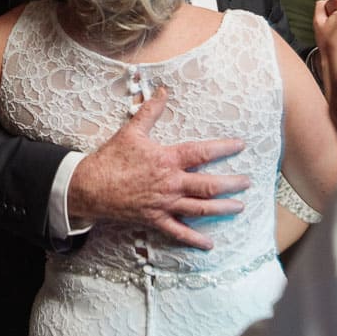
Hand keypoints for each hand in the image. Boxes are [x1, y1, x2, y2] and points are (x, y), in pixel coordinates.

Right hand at [69, 86, 249, 249]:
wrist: (89, 187)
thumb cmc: (110, 159)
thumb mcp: (131, 131)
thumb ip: (150, 111)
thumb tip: (163, 91)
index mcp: (167, 159)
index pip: (202, 152)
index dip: (223, 148)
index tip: (240, 146)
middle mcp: (171, 183)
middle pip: (208, 185)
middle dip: (231, 184)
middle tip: (247, 182)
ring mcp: (164, 204)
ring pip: (200, 208)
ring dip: (221, 208)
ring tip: (239, 207)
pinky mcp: (155, 220)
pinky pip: (178, 232)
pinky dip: (194, 239)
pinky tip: (208, 245)